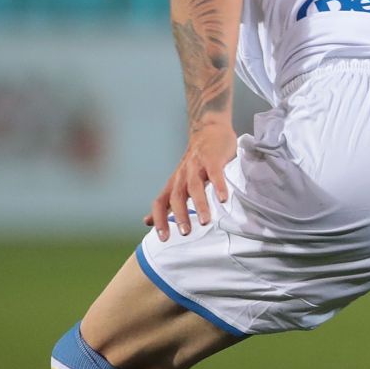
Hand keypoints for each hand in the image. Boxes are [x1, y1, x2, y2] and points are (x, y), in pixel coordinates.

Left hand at [147, 122, 235, 239]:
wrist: (208, 129)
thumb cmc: (196, 161)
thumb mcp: (178, 182)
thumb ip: (166, 202)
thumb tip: (146, 222)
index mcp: (174, 183)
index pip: (160, 203)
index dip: (159, 220)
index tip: (164, 239)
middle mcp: (182, 176)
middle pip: (176, 197)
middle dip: (179, 215)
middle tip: (185, 233)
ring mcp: (197, 167)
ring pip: (194, 188)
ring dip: (199, 205)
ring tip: (205, 221)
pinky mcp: (212, 160)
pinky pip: (214, 174)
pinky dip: (218, 187)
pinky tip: (223, 199)